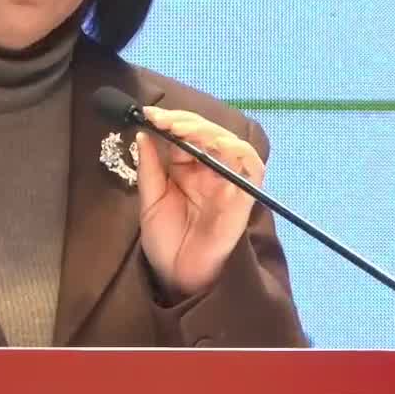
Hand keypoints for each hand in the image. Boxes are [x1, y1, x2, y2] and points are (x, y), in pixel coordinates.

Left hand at [132, 106, 263, 301]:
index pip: (185, 135)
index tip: (147, 115)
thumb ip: (150, 170)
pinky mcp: (244, 196)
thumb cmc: (166, 242)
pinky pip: (251, 166)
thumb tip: (142, 135)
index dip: (169, 121)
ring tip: (181, 129)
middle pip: (207, 133)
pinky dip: (236, 150)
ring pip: (229, 143)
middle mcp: (210, 171)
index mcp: (188, 170)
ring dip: (207, 131)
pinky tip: (214, 145)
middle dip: (185, 121)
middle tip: (163, 120)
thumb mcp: (150, 202)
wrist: (179, 278)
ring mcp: (228, 182)